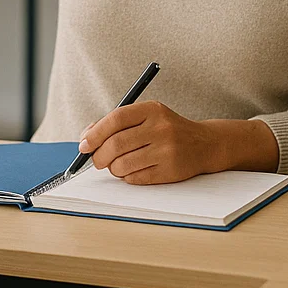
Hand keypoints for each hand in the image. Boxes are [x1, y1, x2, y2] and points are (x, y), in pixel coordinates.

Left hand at [79, 101, 227, 184]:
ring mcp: (167, 150)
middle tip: (96, 161)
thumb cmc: (166, 130)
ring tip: (118, 165)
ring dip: (113, 169)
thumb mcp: (146, 117)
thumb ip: (117, 123)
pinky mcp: (170, 170)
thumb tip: (86, 138)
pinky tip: (134, 170)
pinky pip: (136, 178)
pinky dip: (127, 177)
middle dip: (99, 156)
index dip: (95, 133)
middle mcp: (161, 128)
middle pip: (116, 144)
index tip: (84, 144)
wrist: (204, 144)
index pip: (116, 118)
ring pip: (123, 164)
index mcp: (152, 109)